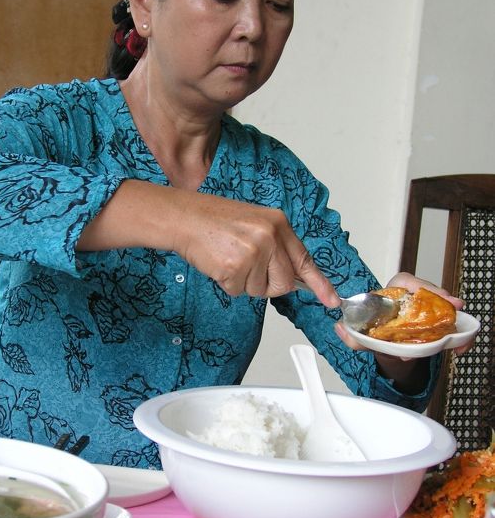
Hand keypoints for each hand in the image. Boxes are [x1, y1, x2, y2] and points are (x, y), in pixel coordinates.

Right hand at [78, 180, 337, 304]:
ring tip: (228, 258)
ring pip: (259, 290)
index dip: (319, 283)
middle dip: (267, 285)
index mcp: (278, 223)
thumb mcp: (253, 223)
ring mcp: (254, 253)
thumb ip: (275, 246)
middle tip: (247, 267)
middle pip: (284, 284)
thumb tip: (292, 277)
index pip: (305, 259)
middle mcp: (270, 237)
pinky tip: (218, 262)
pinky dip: (226, 283)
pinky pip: (238, 291)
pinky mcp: (235, 267)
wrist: (184, 217)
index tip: (332, 300)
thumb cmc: (214, 220)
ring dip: (243, 282)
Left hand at [335, 272, 475, 360]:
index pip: (408, 281)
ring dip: (455, 322)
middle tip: (454, 308)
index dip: (421, 286)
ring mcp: (429, 311)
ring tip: (458, 338)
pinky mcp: (439, 324)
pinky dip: (461, 337)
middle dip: (445, 301)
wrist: (387, 344)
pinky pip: (454, 327)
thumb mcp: (363, 334)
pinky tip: (460, 348)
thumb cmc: (378, 330)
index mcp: (395, 290)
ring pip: (447, 310)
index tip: (434, 292)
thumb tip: (340, 327)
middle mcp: (415, 298)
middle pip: (434, 294)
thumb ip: (351, 334)